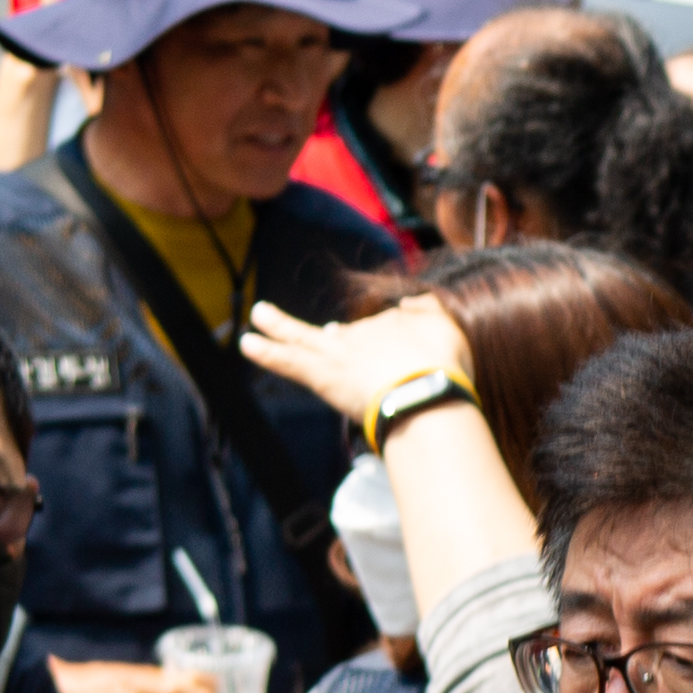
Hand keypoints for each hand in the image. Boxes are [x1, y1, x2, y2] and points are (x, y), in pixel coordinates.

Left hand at [241, 292, 471, 425]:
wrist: (420, 390)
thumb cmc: (440, 365)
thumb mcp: (446, 328)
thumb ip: (428, 311)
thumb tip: (413, 301)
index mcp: (392, 326)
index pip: (381, 333)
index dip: (382, 346)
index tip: (386, 358)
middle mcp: (361, 336)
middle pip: (338, 335)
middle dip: (328, 337)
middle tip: (320, 333)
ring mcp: (337, 354)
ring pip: (301, 338)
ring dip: (278, 327)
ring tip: (258, 316)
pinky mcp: (320, 373)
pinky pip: (286, 360)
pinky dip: (267, 352)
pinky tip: (246, 342)